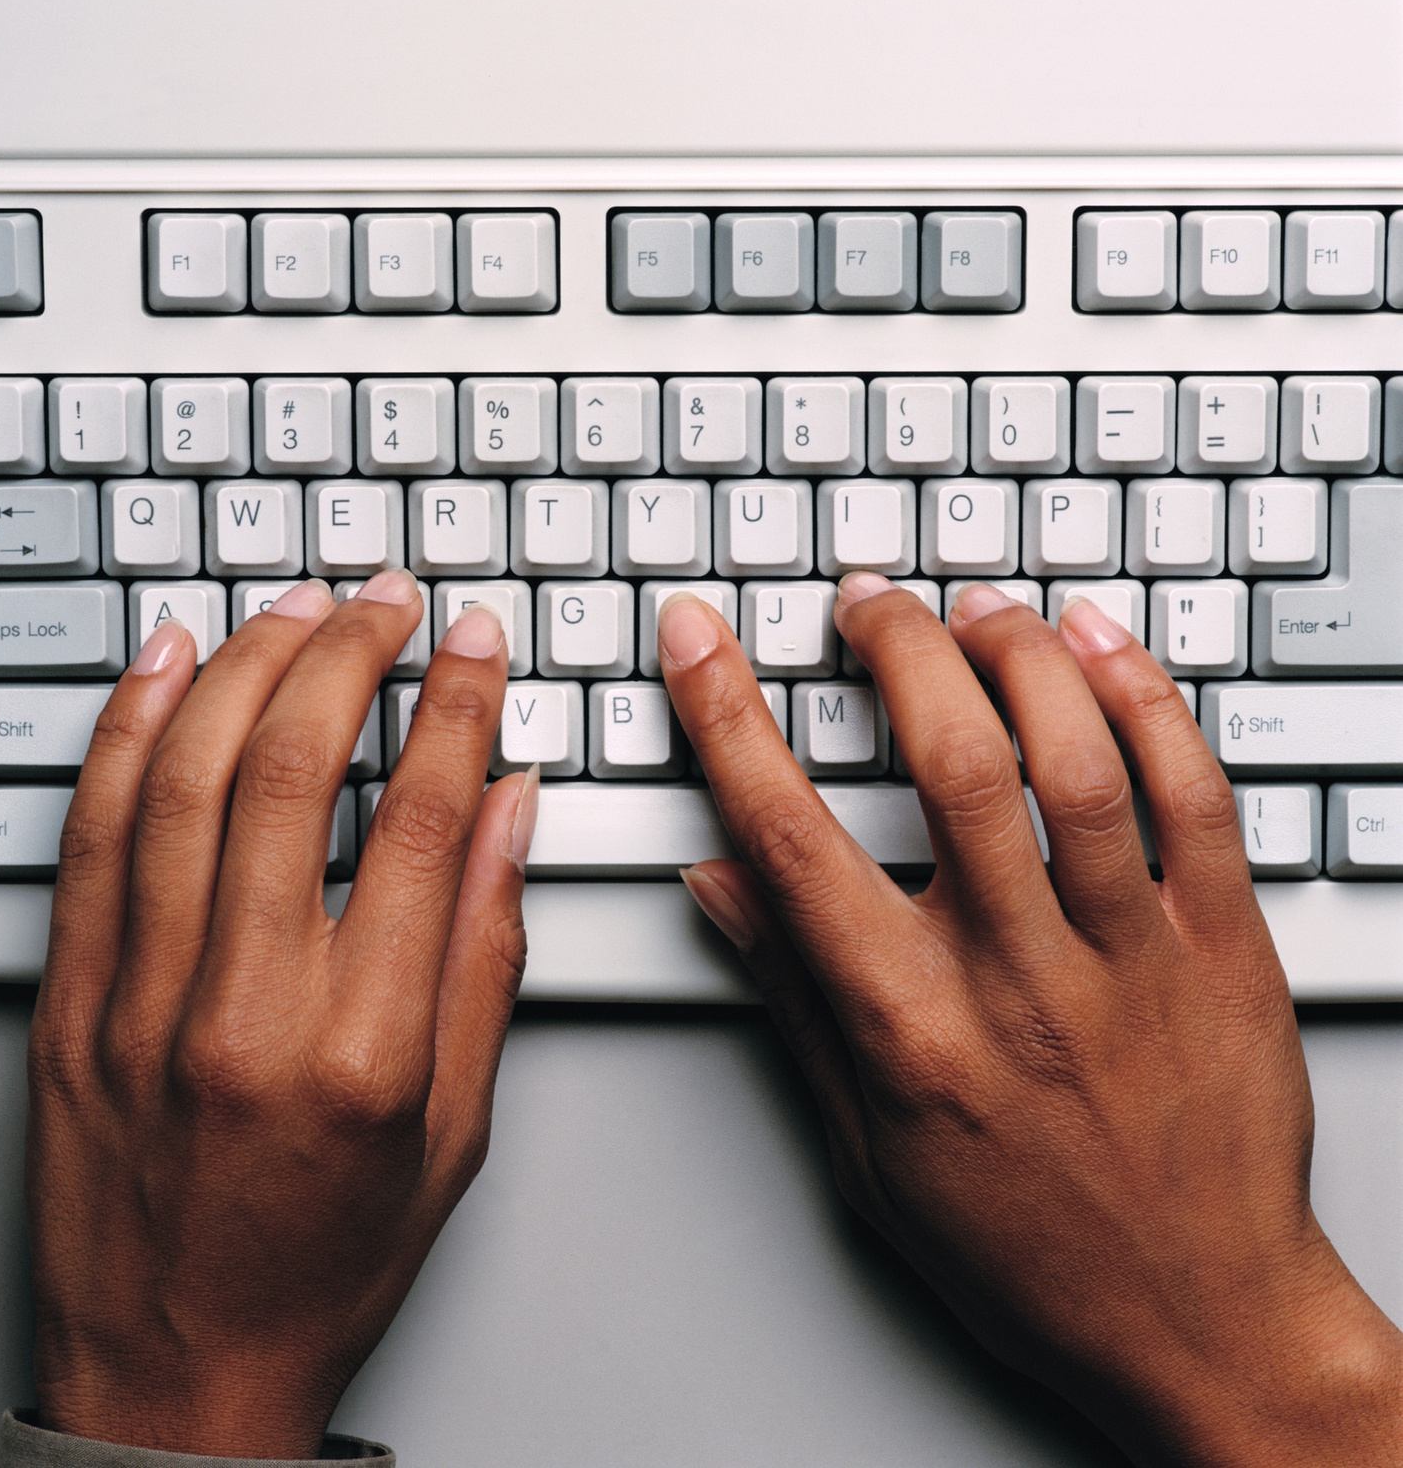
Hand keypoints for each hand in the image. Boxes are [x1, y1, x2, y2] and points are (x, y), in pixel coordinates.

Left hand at [26, 574, 536, 1458]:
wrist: (173, 1377)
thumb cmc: (322, 1265)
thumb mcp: (455, 1129)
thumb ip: (485, 956)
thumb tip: (505, 811)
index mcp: (361, 1052)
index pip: (416, 825)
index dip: (452, 708)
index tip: (468, 645)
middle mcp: (241, 1014)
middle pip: (289, 774)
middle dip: (347, 658)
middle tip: (384, 602)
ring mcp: (134, 1002)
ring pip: (182, 780)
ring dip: (243, 669)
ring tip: (294, 610)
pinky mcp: (64, 1002)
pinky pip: (89, 834)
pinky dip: (126, 729)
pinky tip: (166, 664)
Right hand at [659, 578, 1402, 1467]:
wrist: (1204, 1325)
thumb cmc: (1028, 1248)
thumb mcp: (866, 1147)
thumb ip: (792, 999)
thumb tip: (721, 885)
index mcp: (911, 1027)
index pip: (791, 837)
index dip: (729, 717)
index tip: (700, 641)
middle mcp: (1019, 977)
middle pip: (951, 763)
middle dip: (895, 648)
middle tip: (865, 600)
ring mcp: (1134, 957)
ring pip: (1080, 760)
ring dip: (1018, 654)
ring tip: (975, 607)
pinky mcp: (1226, 948)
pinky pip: (1197, 796)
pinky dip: (1148, 701)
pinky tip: (1102, 648)